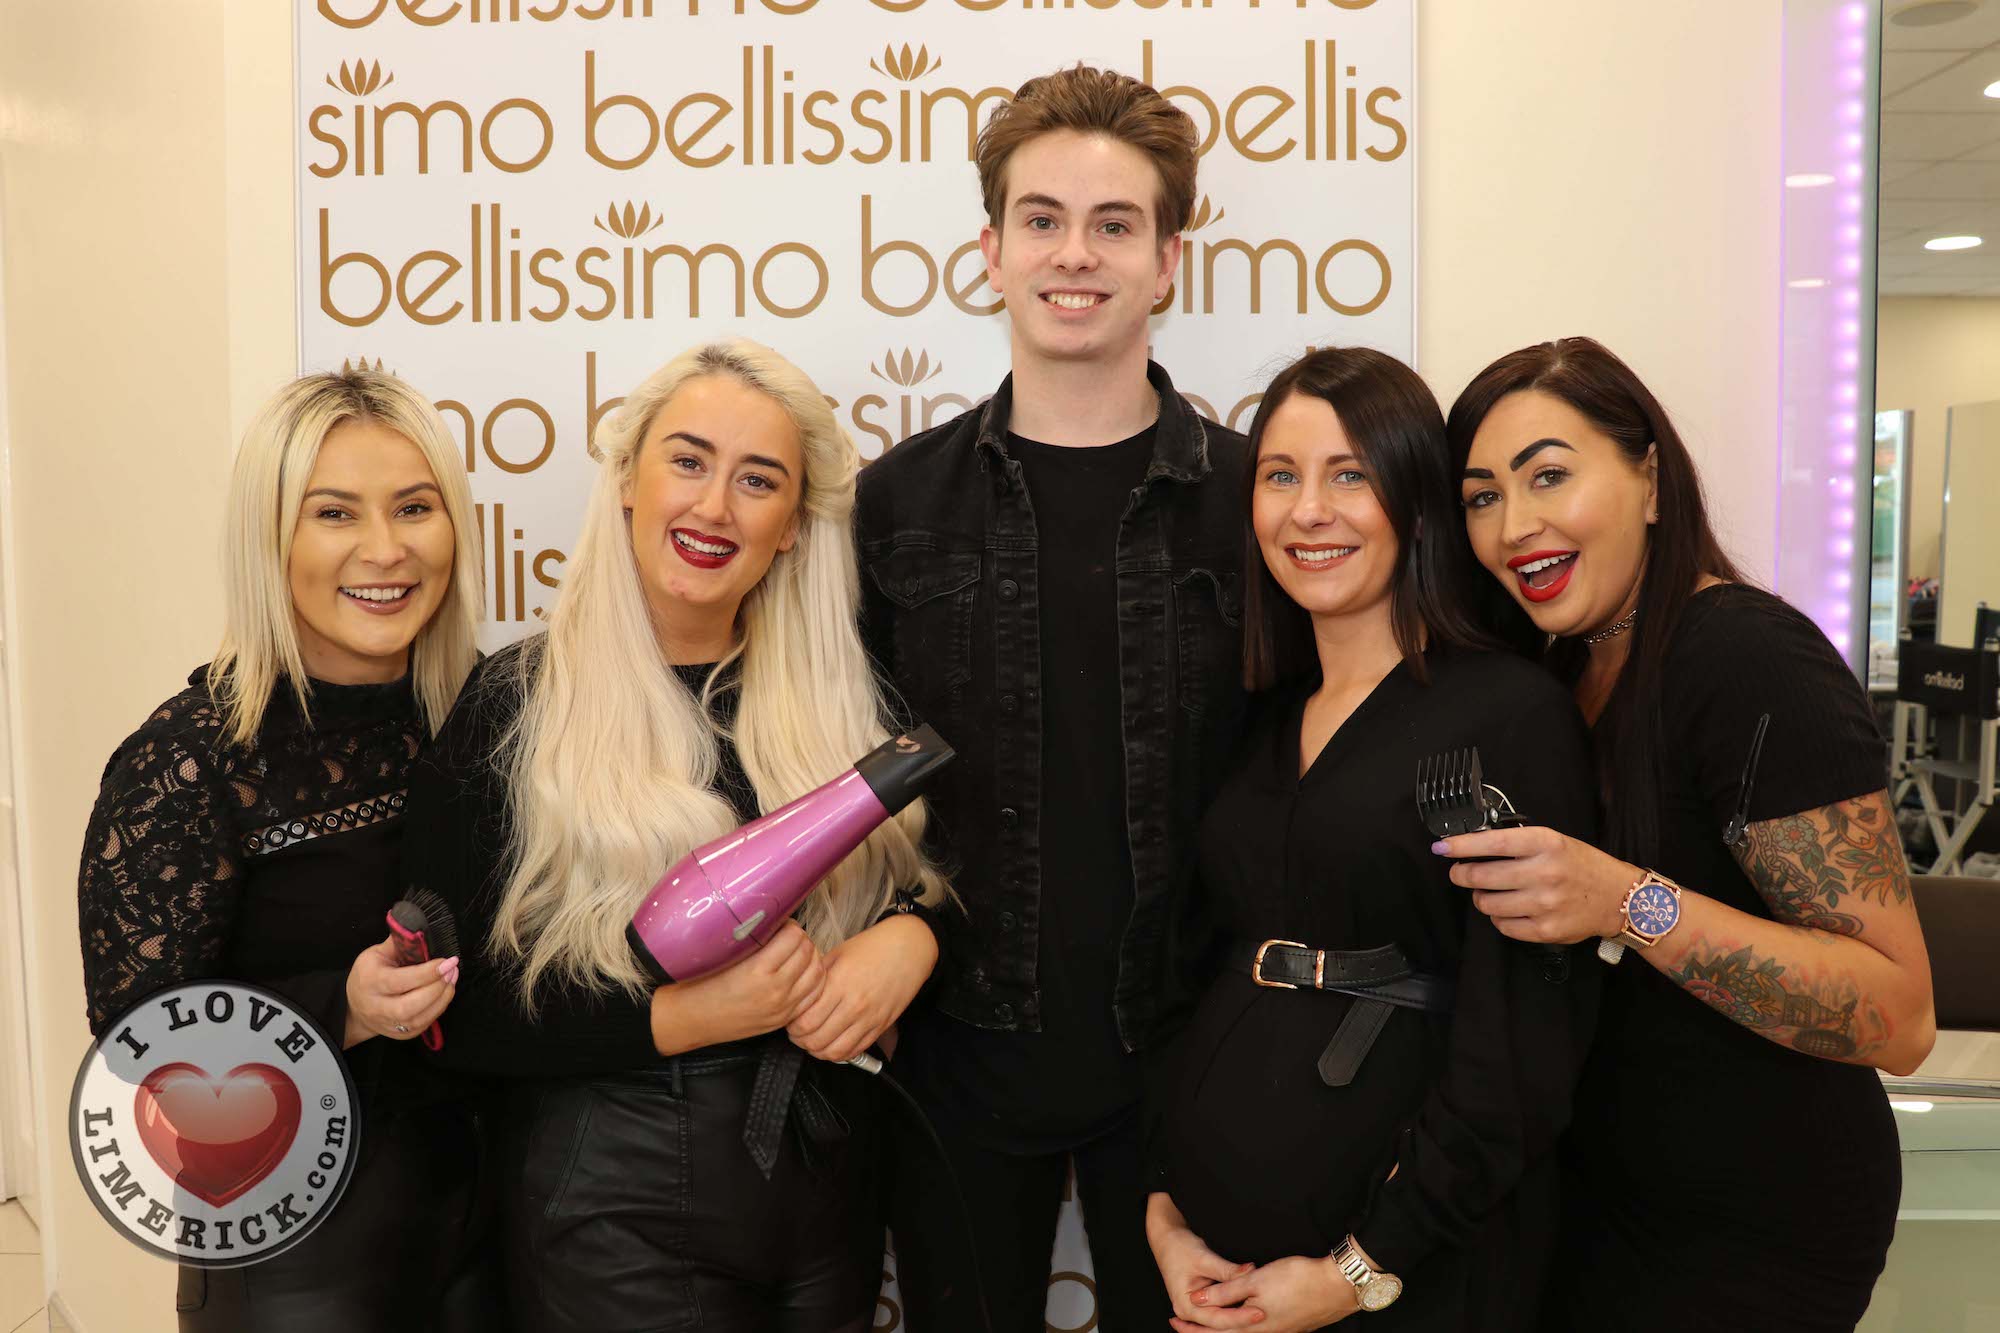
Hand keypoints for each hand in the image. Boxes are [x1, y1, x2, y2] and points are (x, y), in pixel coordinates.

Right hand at [343, 936, 456, 1047]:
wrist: (355, 1007)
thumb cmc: (368, 974)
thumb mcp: (376, 954)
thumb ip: (399, 943)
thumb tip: (420, 927)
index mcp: (370, 981)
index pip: (400, 981)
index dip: (427, 972)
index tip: (448, 961)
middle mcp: (376, 1006)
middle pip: (409, 1006)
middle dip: (436, 988)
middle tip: (452, 970)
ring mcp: (388, 1024)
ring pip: (419, 1018)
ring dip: (442, 998)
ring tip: (452, 979)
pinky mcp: (400, 1034)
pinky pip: (424, 1024)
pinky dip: (438, 1008)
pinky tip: (445, 993)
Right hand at [651, 920, 824, 1054]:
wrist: (688, 1020)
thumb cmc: (698, 983)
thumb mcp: (722, 954)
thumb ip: (752, 938)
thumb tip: (774, 919)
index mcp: (757, 971)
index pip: (794, 936)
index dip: (788, 925)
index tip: (778, 925)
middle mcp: (775, 990)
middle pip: (808, 951)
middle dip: (799, 939)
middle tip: (786, 936)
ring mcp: (782, 1008)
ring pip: (817, 972)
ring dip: (809, 957)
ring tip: (794, 953)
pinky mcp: (783, 1019)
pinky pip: (814, 994)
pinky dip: (812, 979)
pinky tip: (800, 973)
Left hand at [787, 914, 936, 1062]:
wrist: (908, 948)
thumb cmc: (872, 947)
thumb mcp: (838, 954)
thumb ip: (817, 977)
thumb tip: (796, 995)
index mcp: (839, 983)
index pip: (806, 1021)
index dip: (792, 1027)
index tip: (790, 1021)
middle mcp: (854, 1005)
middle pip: (817, 1040)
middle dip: (801, 1041)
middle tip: (797, 1034)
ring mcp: (869, 1018)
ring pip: (835, 1052)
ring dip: (818, 1051)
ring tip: (813, 1041)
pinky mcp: (881, 1026)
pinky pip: (856, 1050)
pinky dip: (840, 1053)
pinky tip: (833, 1043)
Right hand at [1146, 1193, 1263, 1329]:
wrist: (1167, 1240)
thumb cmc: (1180, 1247)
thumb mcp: (1205, 1258)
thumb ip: (1228, 1270)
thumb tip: (1252, 1272)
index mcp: (1185, 1305)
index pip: (1217, 1318)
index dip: (1239, 1316)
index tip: (1259, 1312)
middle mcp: (1188, 1312)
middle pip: (1219, 1324)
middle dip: (1241, 1321)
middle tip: (1264, 1315)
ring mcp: (1193, 1309)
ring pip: (1219, 1321)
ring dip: (1238, 1318)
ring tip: (1259, 1316)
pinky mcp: (1200, 1303)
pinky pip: (1218, 1312)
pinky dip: (1232, 1311)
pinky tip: (1248, 1311)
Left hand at [1190, 1255, 1355, 1332]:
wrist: (1336, 1286)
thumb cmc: (1296, 1279)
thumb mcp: (1255, 1281)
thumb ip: (1225, 1291)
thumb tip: (1196, 1299)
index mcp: (1252, 1326)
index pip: (1215, 1330)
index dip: (1193, 1327)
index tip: (1173, 1321)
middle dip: (1203, 1330)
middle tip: (1180, 1325)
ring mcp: (1278, 1330)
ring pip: (1242, 1332)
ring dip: (1221, 1327)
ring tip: (1206, 1322)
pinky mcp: (1290, 1325)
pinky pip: (1256, 1329)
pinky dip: (1239, 1325)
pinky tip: (1242, 1317)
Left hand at [1433, 825, 1636, 944]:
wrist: (1618, 897)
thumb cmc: (1580, 865)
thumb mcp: (1554, 841)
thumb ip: (1518, 844)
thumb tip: (1472, 848)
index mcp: (1546, 844)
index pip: (1493, 843)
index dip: (1462, 845)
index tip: (1441, 846)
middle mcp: (1545, 873)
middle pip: (1482, 876)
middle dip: (1463, 874)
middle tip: (1460, 873)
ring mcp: (1545, 904)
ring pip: (1488, 903)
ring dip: (1480, 898)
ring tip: (1488, 892)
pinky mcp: (1546, 930)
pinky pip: (1503, 926)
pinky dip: (1498, 918)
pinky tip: (1508, 909)